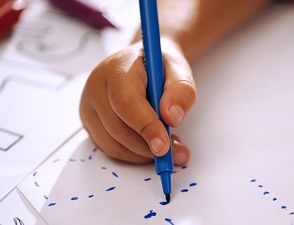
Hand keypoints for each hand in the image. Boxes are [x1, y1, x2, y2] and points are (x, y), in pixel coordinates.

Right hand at [80, 38, 195, 165]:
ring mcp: (89, 108)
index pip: (126, 103)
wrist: (144, 63)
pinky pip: (112, 149)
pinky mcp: (91, 125)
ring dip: (144, 154)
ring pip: (115, 145)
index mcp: (116, 69)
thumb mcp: (179, 69)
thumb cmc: (160, 65)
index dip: (146, 127)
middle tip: (178, 152)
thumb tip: (172, 118)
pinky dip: (136, 154)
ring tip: (169, 145)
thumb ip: (181, 90)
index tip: (164, 146)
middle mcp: (95, 88)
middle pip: (119, 129)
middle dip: (150, 147)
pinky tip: (153, 144)